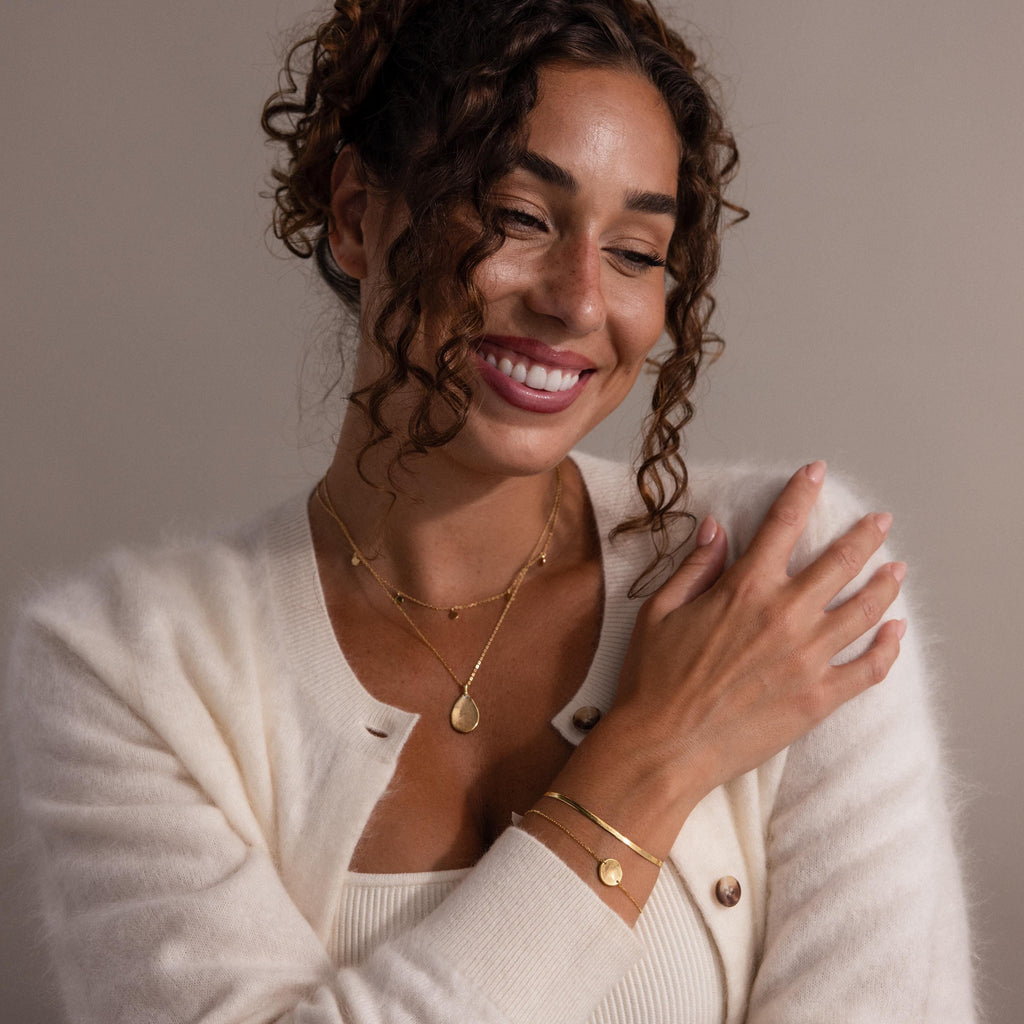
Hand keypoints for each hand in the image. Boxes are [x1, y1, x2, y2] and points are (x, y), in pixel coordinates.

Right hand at [610, 461, 905, 806]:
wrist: (662, 746)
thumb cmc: (652, 679)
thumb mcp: (659, 610)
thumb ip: (695, 567)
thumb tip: (716, 528)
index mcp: (743, 589)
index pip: (782, 526)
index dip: (802, 492)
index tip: (816, 472)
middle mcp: (784, 616)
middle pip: (839, 563)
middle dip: (864, 536)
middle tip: (881, 522)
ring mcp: (807, 658)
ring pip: (864, 610)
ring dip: (885, 584)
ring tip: (897, 570)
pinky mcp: (818, 698)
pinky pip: (868, 668)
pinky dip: (889, 648)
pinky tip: (897, 633)